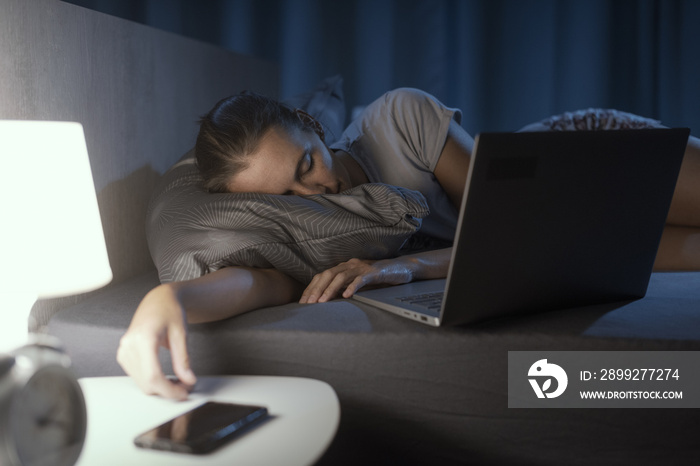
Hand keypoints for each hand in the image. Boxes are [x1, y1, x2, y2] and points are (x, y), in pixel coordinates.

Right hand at [116, 284, 196, 399]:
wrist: (158, 301)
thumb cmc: (170, 311)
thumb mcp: (181, 334)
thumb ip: (183, 360)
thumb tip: (188, 380)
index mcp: (144, 338)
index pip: (153, 376)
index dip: (169, 390)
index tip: (184, 393)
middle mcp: (129, 345)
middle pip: (146, 382)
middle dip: (167, 390)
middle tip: (186, 386)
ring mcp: (124, 350)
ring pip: (141, 383)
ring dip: (160, 387)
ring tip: (178, 380)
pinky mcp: (124, 354)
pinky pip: (137, 376)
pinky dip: (152, 381)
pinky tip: (165, 376)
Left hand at [299, 257, 413, 303]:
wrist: (400, 270)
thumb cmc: (377, 280)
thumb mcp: (356, 285)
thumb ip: (343, 290)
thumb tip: (326, 302)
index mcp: (343, 267)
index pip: (322, 276)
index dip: (311, 288)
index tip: (303, 302)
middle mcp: (349, 265)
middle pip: (327, 275)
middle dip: (316, 290)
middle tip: (308, 304)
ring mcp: (361, 267)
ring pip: (341, 277)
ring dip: (330, 290)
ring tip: (322, 302)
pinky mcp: (373, 272)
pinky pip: (360, 279)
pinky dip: (352, 287)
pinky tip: (346, 296)